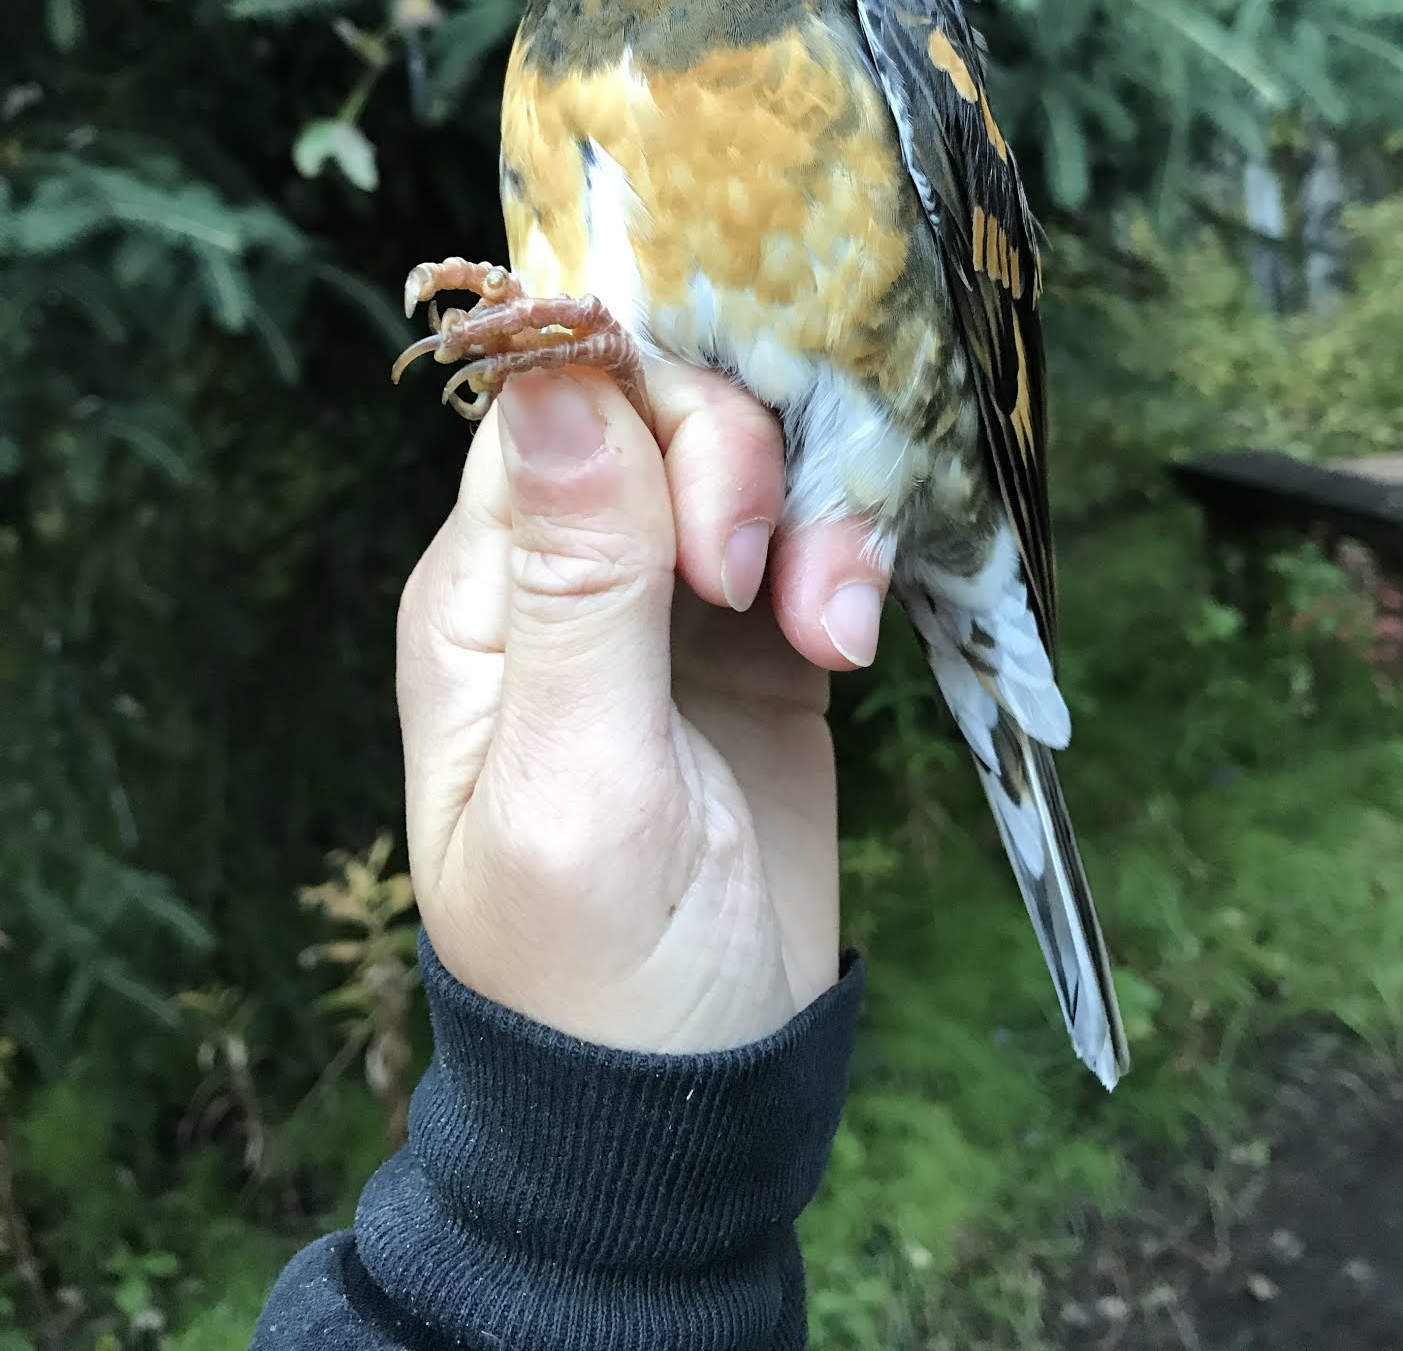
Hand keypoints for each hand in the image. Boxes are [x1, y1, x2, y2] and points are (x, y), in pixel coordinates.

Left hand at [396, 364, 889, 1051]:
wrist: (695, 1094)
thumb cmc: (597, 967)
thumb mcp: (580, 782)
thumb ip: (578, 583)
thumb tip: (554, 375)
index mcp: (484, 597)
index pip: (558, 411)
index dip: (650, 427)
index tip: (717, 543)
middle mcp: (568, 573)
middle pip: (664, 415)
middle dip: (742, 472)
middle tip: (771, 593)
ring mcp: (667, 602)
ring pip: (749, 462)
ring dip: (813, 524)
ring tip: (836, 637)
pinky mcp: (759, 638)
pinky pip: (809, 533)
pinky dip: (846, 563)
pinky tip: (850, 646)